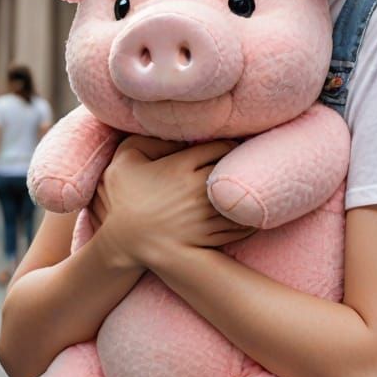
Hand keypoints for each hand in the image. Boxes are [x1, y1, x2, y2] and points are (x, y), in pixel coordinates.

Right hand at [89, 135, 256, 267]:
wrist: (122, 242)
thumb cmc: (122, 198)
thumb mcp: (124, 159)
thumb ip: (148, 140)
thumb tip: (175, 135)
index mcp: (180, 166)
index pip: (220, 147)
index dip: (230, 145)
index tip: (232, 148)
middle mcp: (196, 188)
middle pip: (234, 170)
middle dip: (243, 166)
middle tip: (250, 164)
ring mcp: (204, 214)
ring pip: (239, 197)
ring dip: (248, 192)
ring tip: (254, 188)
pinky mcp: (208, 235)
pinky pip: (238, 225)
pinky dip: (248, 218)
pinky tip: (249, 213)